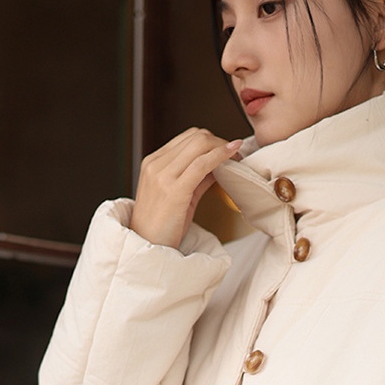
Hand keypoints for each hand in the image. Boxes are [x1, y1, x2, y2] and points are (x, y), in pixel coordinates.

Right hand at [130, 128, 242, 247]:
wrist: (147, 247)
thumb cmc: (163, 226)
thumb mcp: (179, 195)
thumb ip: (196, 177)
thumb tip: (219, 165)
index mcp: (154, 162)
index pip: (188, 137)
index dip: (212, 141)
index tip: (228, 151)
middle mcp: (156, 165)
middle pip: (195, 137)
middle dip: (220, 142)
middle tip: (236, 155)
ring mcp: (162, 176)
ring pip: (199, 145)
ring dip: (223, 148)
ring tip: (237, 158)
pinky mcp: (174, 190)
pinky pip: (201, 164)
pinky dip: (220, 156)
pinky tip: (232, 157)